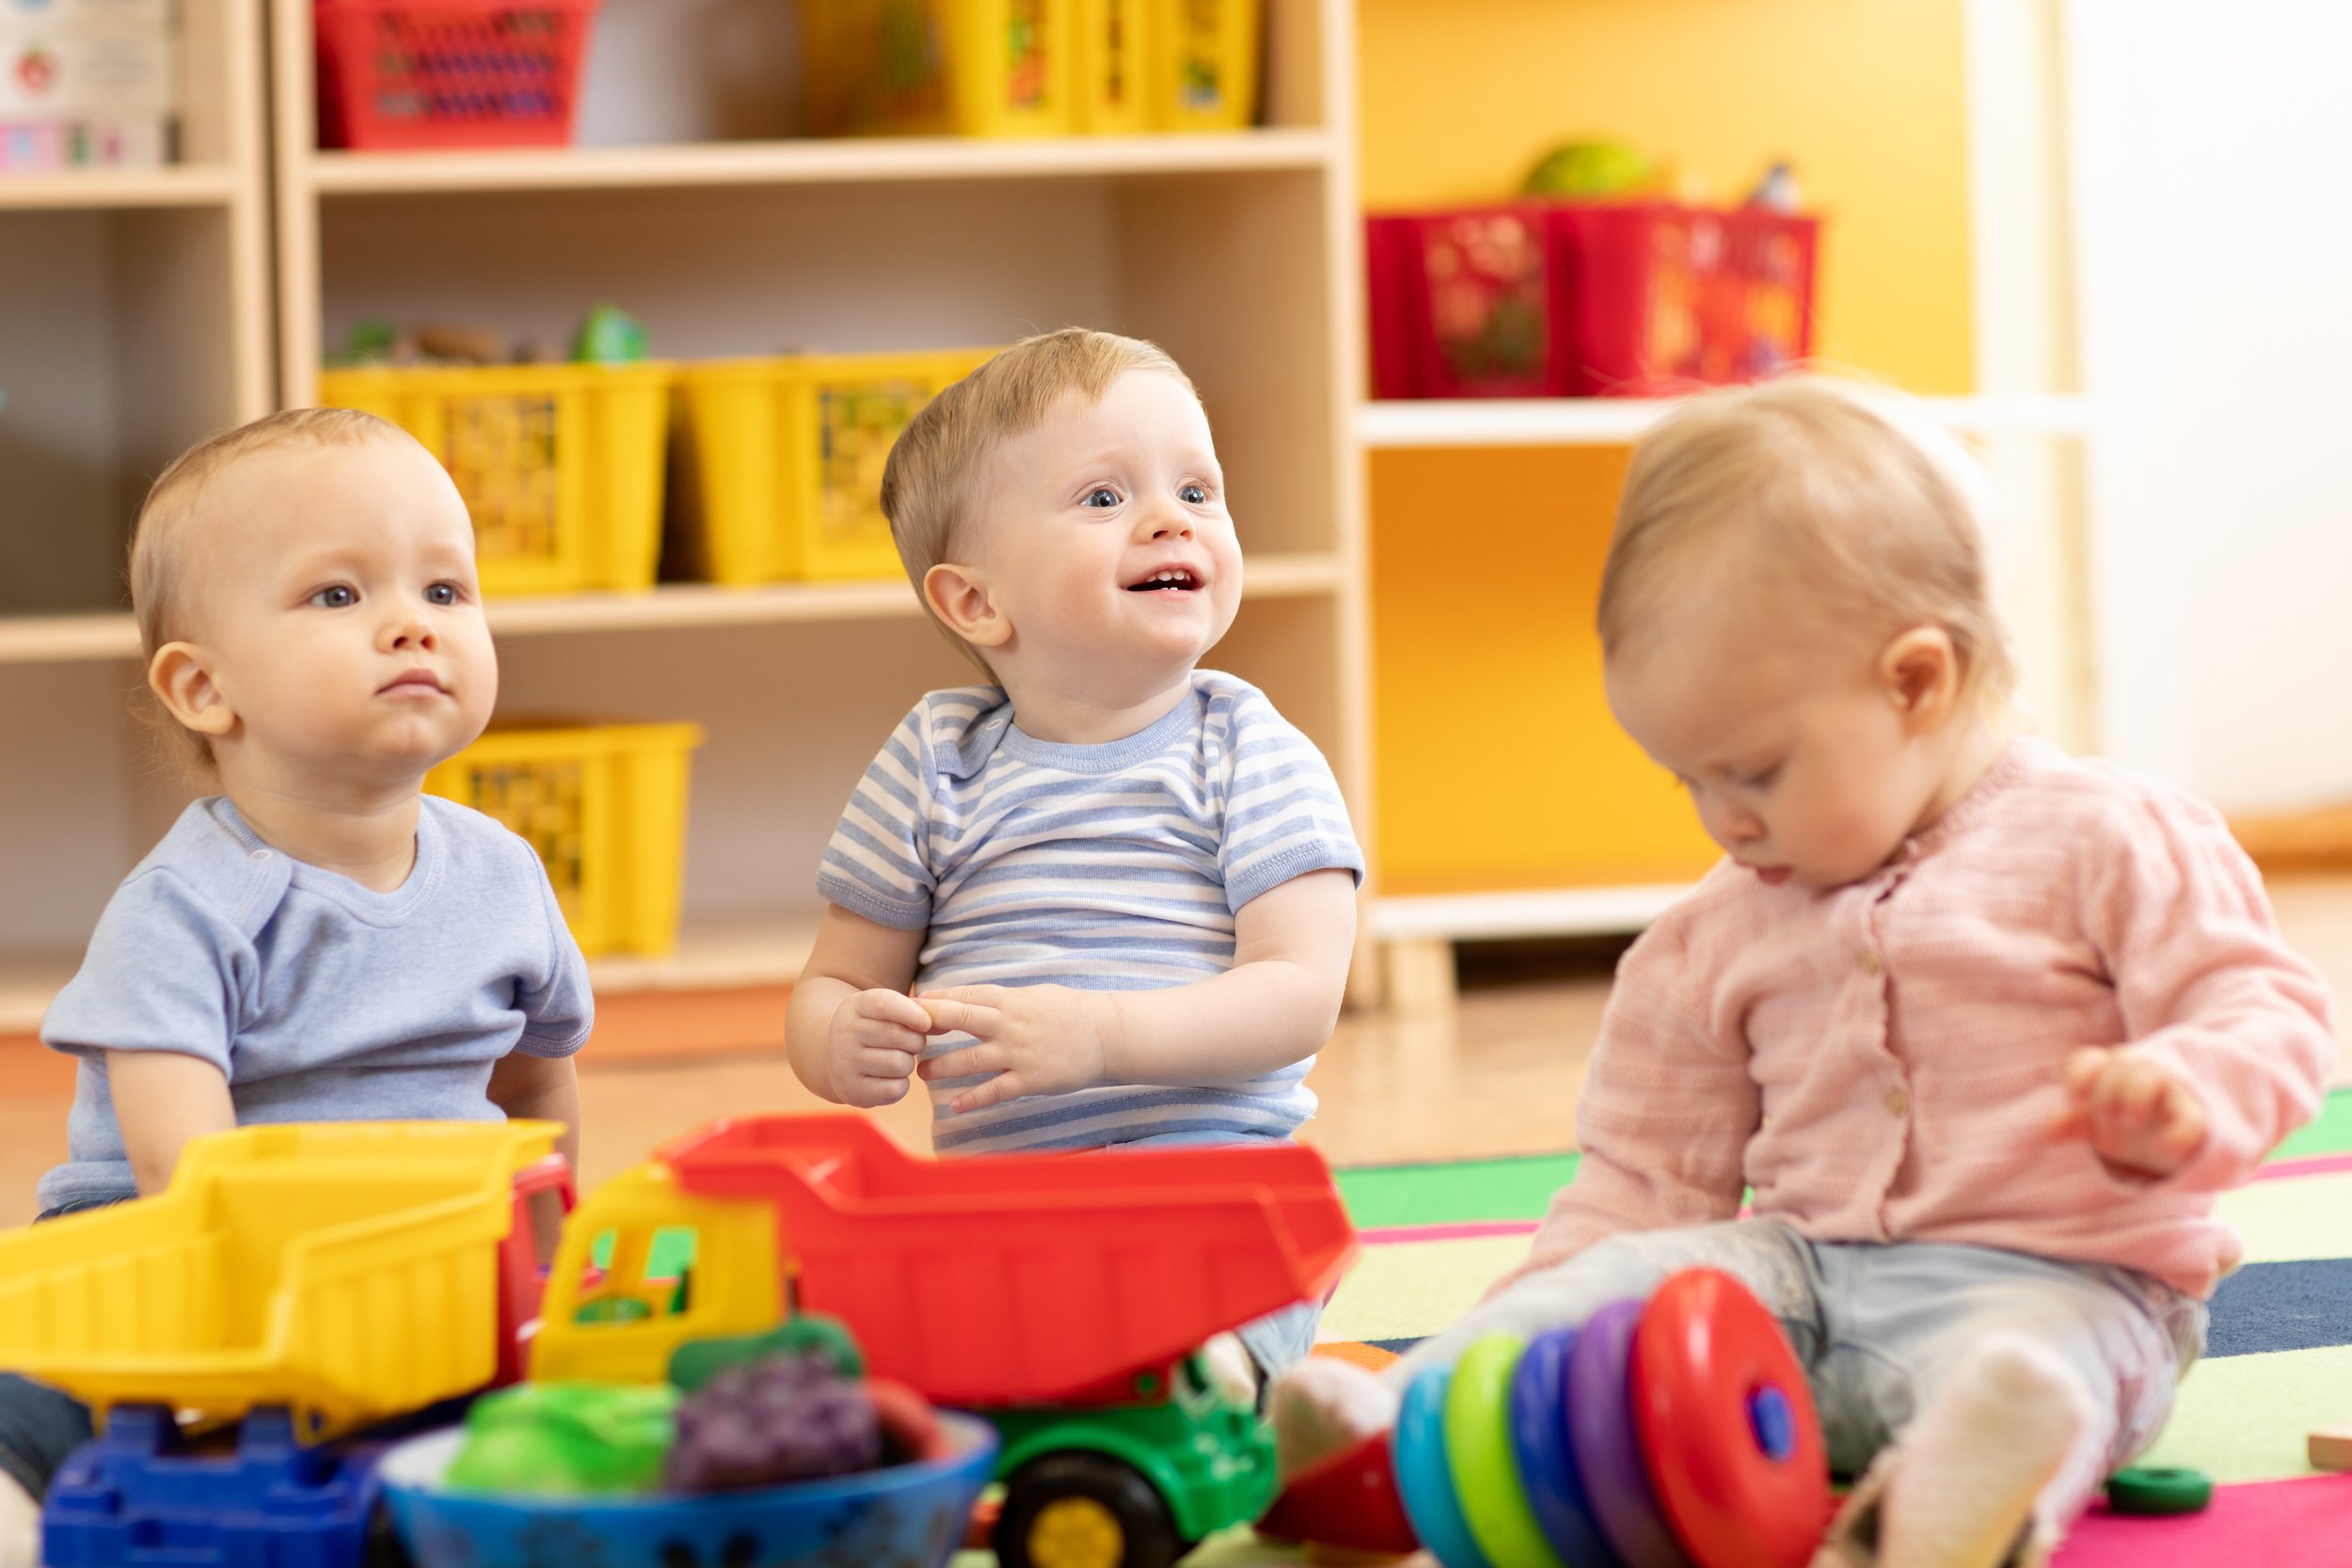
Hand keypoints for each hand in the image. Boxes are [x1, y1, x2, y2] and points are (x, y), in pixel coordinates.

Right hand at [828, 988, 931, 1106]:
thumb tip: (945, 1024)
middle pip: (897, 1035)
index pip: (884, 1004)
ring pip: (899, 1064)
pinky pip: (894, 1089)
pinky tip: (889, 1078)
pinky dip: (900, 1085)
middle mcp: (844, 1033)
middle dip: (916, 1041)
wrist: (835, 1056)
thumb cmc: (874, 1028)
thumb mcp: (886, 1011)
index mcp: (855, 1006)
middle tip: (911, 1044)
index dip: (911, 1013)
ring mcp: (845, 1063)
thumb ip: (916, 1012)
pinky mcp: (852, 1091)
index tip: (927, 1022)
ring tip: (897, 1059)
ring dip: (908, 1063)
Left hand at [916, 984, 1115, 1113]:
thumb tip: (973, 998)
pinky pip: (994, 1091)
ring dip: (941, 1067)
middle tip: (904, 1035)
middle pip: (958, 1020)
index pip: (963, 996)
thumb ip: (1003, 999)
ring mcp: (1018, 1053)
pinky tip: (955, 1105)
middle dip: (927, 1026)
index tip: (911, 1006)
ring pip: (969, 1059)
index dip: (935, 1000)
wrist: (1107, 1035)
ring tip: (922, 1073)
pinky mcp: (1029, 1079)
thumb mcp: (1035, 995)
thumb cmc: (1072, 1012)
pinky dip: (972, 1099)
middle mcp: (1009, 1024)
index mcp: (1010, 1000)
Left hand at [2051, 1046, 2208, 1177]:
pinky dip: (2175, 1137)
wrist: (2175, 1145)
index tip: (2077, 1100)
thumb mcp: (2098, 1124)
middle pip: (2118, 1065)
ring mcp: (2170, 1092)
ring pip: (2150, 1076)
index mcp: (2111, 1072)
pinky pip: (2189, 1121)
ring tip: (2130, 1124)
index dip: (2080, 1077)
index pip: (2088, 1060)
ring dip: (2134, 1098)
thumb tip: (2046, 1133)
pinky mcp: (2196, 1119)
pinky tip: (2163, 1149)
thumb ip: (2074, 1123)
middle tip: (2106, 1129)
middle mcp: (2140, 1074)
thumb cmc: (2127, 1125)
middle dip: (2106, 1096)